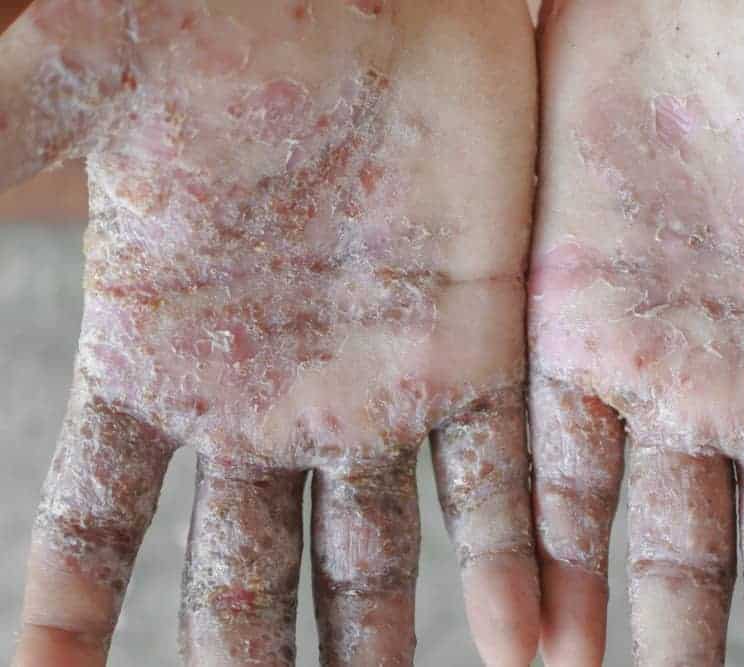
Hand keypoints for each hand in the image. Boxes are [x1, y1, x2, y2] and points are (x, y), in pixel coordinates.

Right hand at [3, 2, 538, 664]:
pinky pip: (490, 485)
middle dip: (247, 661)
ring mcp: (379, 385)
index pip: (97, 517)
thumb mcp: (79, 78)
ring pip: (375, 556)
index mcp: (164, 354)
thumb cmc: (227, 18)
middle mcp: (270, 396)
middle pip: (246, 574)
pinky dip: (505, 568)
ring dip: (378, 647)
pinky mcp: (477, 353)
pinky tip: (518, 644)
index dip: (69, 608)